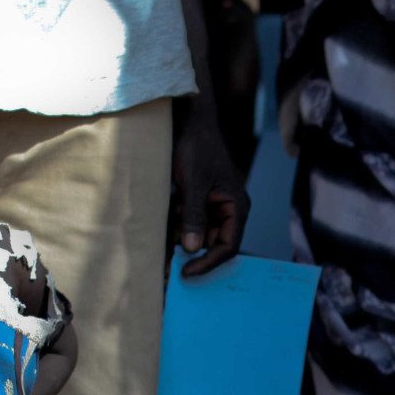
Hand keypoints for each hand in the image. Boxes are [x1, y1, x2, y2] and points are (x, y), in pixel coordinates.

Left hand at [171, 123, 249, 276]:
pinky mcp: (195, 201)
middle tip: (167, 271)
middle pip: (212, 244)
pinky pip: (186, 223)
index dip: (208, 263)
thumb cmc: (196, 148)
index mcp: (236, 207)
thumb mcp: (193, 183)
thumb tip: (192, 249)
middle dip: (191, 256)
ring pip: (196, 235)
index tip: (186, 272)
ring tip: (159, 258)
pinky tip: (158, 236)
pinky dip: (174, 229)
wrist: (188, 122)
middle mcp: (227, 210)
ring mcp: (210, 206)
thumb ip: (194, 215)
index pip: (228, 246)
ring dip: (180, 244)